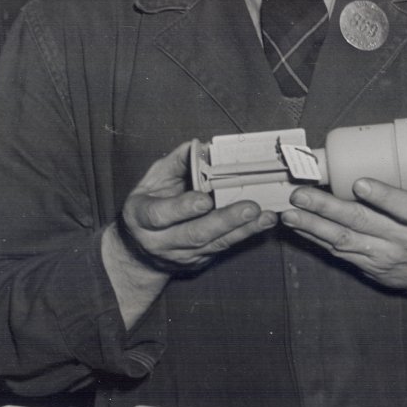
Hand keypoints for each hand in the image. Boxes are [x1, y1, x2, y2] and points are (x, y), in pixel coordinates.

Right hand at [121, 141, 276, 274]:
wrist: (140, 252)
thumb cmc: (149, 204)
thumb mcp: (152, 181)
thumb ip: (175, 163)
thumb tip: (200, 145)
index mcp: (140, 217)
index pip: (159, 215)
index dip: (183, 208)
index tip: (205, 200)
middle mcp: (160, 241)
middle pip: (195, 234)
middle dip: (224, 221)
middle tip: (250, 208)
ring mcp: (182, 255)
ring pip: (215, 243)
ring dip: (244, 229)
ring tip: (266, 216)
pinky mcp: (201, 260)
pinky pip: (225, 247)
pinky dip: (246, 234)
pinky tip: (262, 223)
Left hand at [281, 123, 406, 303]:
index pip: (406, 207)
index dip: (382, 196)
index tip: (359, 183)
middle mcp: (404, 239)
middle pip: (362, 222)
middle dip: (327, 208)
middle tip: (301, 194)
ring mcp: (386, 255)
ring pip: (345, 240)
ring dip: (314, 226)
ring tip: (291, 213)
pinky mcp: (372, 266)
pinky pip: (341, 253)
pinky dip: (318, 239)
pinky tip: (300, 227)